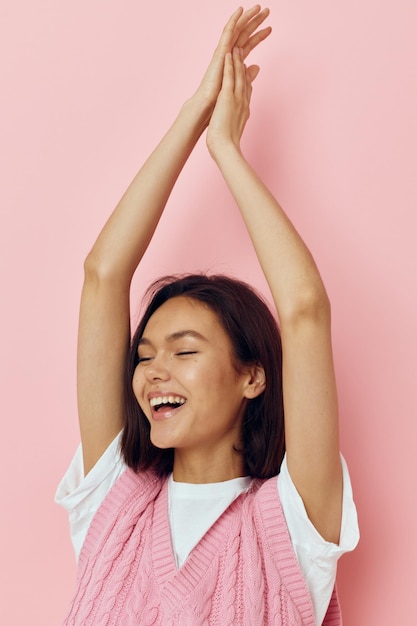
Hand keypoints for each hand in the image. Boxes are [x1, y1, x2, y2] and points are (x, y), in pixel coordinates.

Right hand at [192, 6, 270, 123]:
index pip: (248, 45)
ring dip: (248, 17)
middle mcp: (228, 55)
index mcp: (233, 62)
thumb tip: (257, 67)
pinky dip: (234, 20)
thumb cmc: (219, 101)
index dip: (259, 36)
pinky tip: (240, 10)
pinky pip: (227, 33)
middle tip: (267, 11)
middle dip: (255, 22)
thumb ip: (247, 75)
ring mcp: (223, 52)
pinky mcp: (220, 52)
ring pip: (237, 30)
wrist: (208, 107)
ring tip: (259, 7)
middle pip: (244, 34)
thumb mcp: (238, 85)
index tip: (270, 29)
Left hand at [206, 46, 258, 156]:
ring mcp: (237, 98)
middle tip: (243, 52)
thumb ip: (236, 125)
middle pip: (245, 80)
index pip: (247, 91)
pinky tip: (229, 55)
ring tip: (236, 48)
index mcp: (244, 111)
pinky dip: (230, 65)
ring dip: (238, 60)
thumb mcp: (234, 132)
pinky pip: (230, 77)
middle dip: (244, 65)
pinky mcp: (228, 97)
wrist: (226, 148)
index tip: (246, 70)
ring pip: (239, 75)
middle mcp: (243, 102)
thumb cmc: (228, 145)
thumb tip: (237, 127)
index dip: (246, 79)